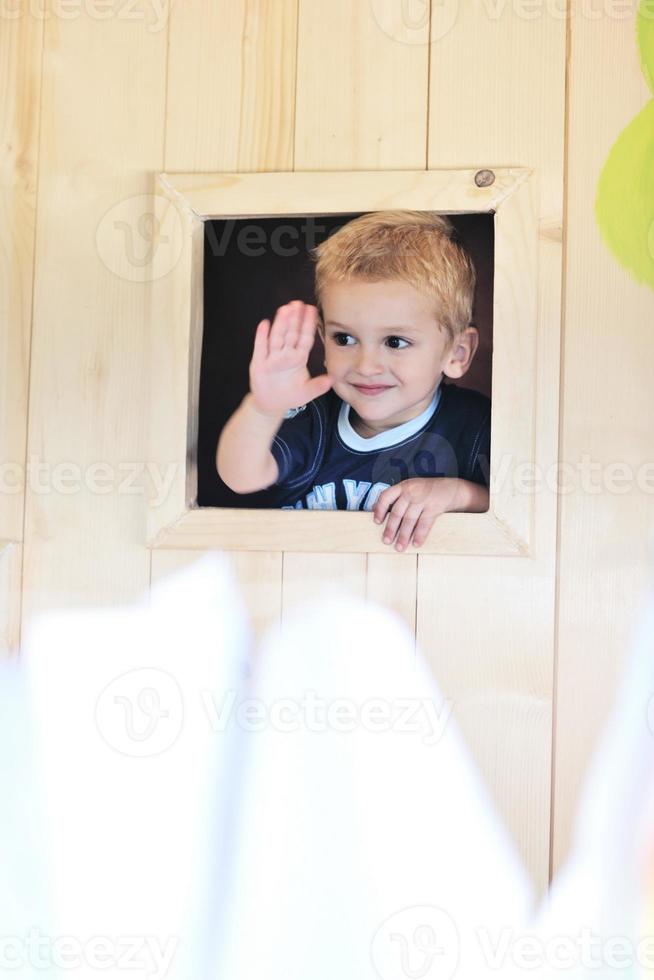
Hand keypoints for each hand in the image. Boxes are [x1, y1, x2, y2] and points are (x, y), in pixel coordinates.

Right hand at [249, 300, 332, 416]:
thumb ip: (318, 386)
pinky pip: (260, 347)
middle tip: (298, 303)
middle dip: (294, 319)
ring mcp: (272, 357)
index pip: (304, 338)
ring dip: (280, 323)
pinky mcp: (259, 363)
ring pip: (277, 337)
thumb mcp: (307, 392)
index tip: (312, 310)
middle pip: (291, 334)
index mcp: (298, 359)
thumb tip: (332, 380)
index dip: (308, 325)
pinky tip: (264, 323)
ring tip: (285, 309)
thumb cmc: (291, 396)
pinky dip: (261, 336)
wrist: (271, 405)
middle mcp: (286, 355)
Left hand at [373, 478, 487, 550]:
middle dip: (391, 529)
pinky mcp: (435, 507)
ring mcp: (423, 499)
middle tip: (386, 541)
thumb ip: (397, 497)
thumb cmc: (427, 491)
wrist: (452, 488)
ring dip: (404, 535)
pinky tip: (416, 543)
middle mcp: (412, 491)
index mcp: (403, 486)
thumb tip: (378, 511)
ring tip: (400, 547)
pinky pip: (424, 523)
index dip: (380, 509)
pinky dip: (419, 535)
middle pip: (397, 512)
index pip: (386, 496)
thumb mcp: (411, 488)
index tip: (377, 522)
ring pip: (410, 520)